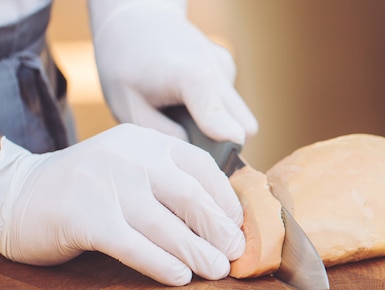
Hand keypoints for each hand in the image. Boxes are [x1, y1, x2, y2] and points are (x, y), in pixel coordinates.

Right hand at [0, 124, 244, 285]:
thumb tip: (221, 223)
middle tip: (237, 252)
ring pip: (165, 225)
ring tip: (218, 270)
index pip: (201, 167)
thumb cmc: (88, 190)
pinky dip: (161, 264)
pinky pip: (133, 246)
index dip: (225, 200)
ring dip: (197, 252)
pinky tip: (180, 278)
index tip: (239, 227)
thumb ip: (168, 185)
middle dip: (219, 229)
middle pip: (189, 196)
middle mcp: (129, 157)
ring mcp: (105, 184)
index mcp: (146, 142)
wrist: (16, 192)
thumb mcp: (130, 170)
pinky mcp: (83, 216)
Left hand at [88, 0, 257, 143]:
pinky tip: (187, 99)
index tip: (226, 158)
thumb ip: (165, 134)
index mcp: (187, 75)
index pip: (216, 109)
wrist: (134, 19)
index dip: (222, 137)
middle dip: (224, 143)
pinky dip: (214, 110)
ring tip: (183, 116)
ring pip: (240, 117)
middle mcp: (215, 68)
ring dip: (218, 127)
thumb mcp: (128, 108)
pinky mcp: (228, 67)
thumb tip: (198, 154)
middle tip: (191, 144)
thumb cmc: (125, 67)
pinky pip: (232, 105)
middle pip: (242, 125)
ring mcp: (225, 67)